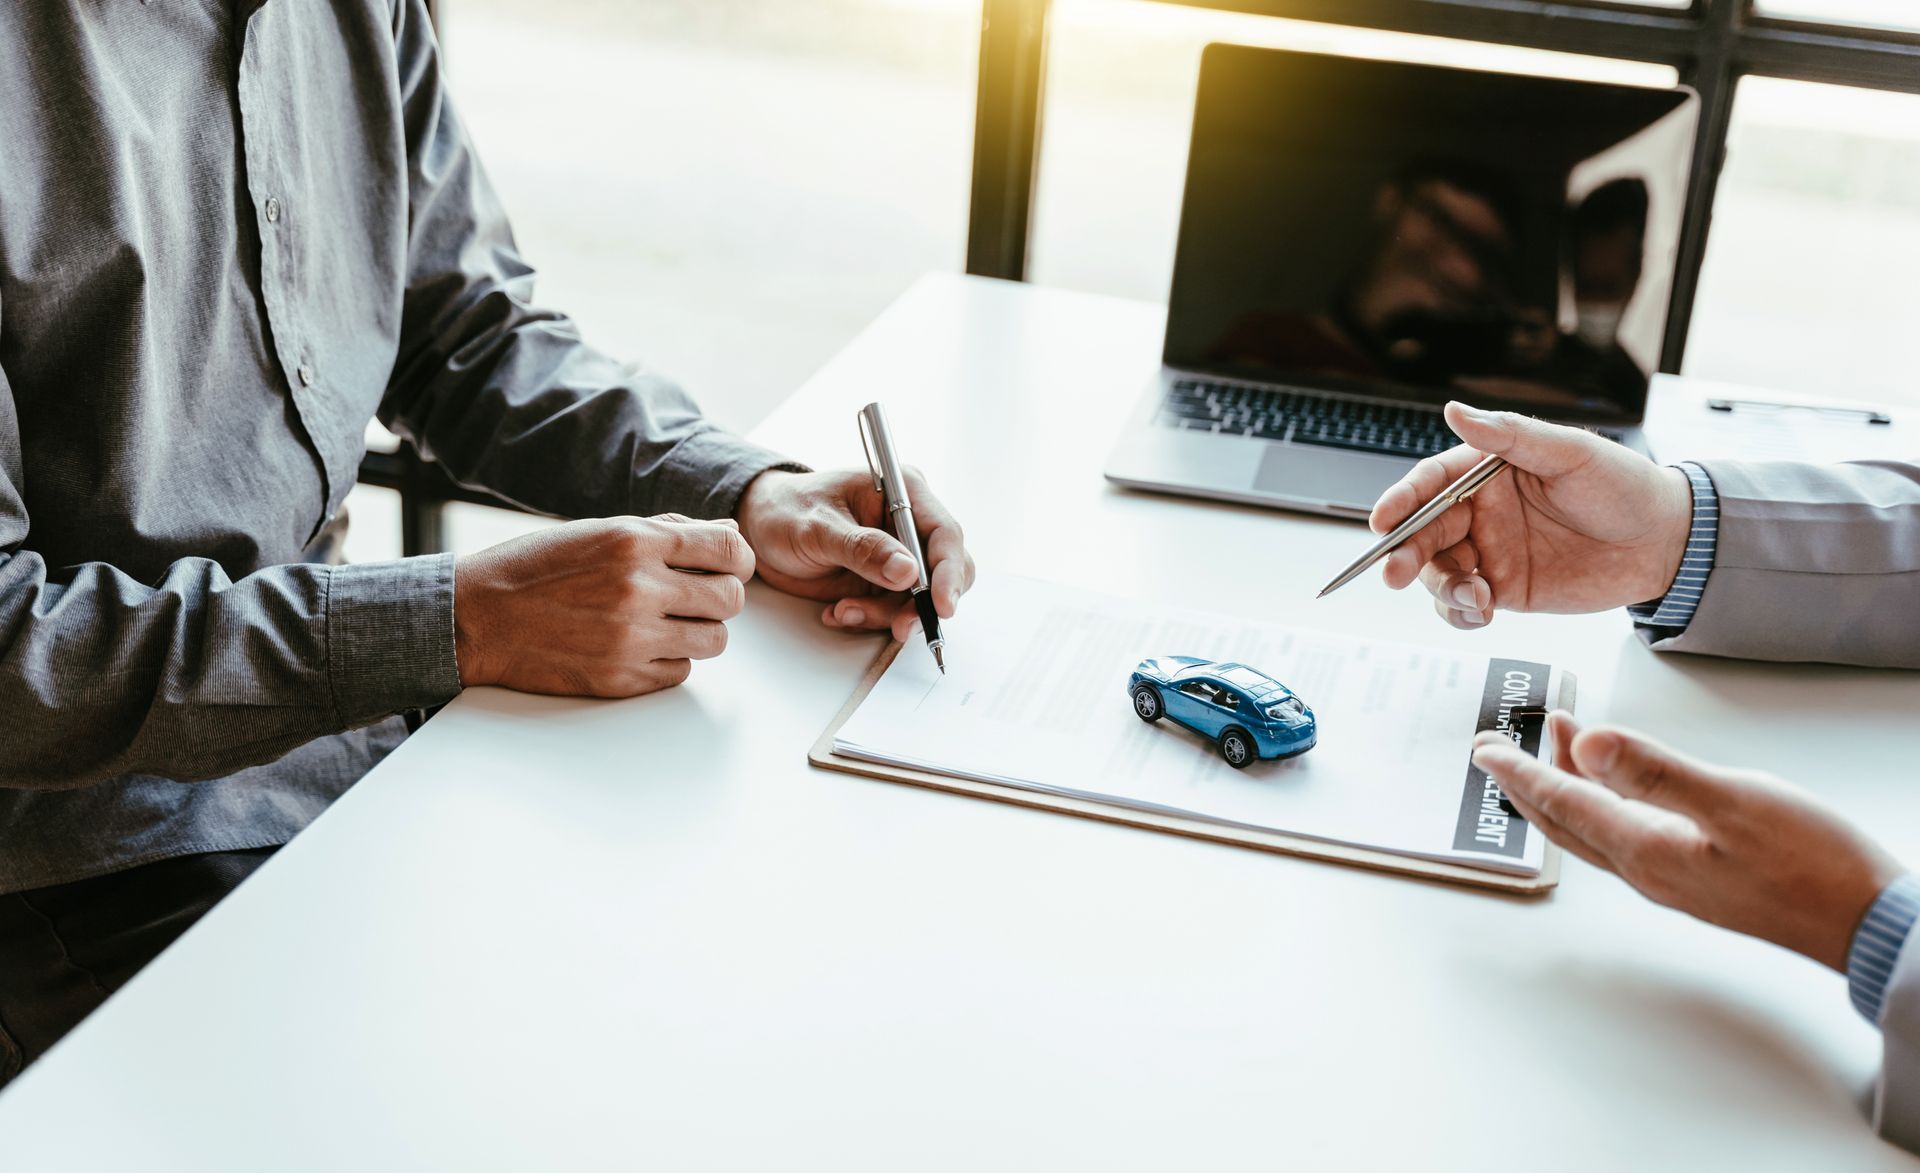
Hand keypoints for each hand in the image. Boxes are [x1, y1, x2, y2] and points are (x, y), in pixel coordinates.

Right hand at [453, 515, 752, 695]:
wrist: (478, 618)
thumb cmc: (538, 569)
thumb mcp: (600, 531)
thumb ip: (667, 531)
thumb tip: (726, 531)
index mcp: (634, 542)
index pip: (729, 548)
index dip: (737, 558)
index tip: (728, 565)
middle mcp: (638, 589)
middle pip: (731, 599)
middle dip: (722, 596)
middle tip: (698, 596)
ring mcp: (631, 638)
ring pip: (714, 640)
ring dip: (700, 630)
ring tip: (669, 621)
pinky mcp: (620, 679)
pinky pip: (680, 672)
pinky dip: (670, 660)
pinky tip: (640, 645)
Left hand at [735, 468, 974, 641]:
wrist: (759, 529)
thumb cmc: (785, 511)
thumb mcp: (818, 527)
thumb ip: (863, 549)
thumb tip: (908, 571)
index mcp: (903, 492)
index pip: (944, 534)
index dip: (949, 572)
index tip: (940, 605)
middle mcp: (908, 523)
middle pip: (944, 571)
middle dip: (921, 603)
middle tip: (898, 626)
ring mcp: (897, 555)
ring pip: (918, 599)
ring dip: (885, 615)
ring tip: (843, 611)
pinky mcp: (883, 581)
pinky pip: (893, 610)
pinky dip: (869, 618)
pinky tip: (838, 610)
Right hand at [1369, 402, 1693, 628]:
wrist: (1665, 542)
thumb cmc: (1624, 486)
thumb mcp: (1570, 453)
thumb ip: (1512, 436)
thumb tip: (1457, 411)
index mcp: (1487, 472)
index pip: (1430, 483)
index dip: (1401, 500)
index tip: (1382, 519)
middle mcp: (1480, 512)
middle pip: (1422, 531)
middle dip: (1403, 552)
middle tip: (1393, 571)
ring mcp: (1490, 552)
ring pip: (1437, 572)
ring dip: (1440, 587)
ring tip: (1472, 597)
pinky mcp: (1505, 589)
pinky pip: (1463, 603)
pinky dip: (1460, 612)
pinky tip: (1481, 611)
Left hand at [1473, 713, 1903, 971]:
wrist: (1869, 923)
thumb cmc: (1814, 866)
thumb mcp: (1732, 802)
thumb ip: (1655, 772)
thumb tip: (1588, 744)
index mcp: (1646, 849)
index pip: (1563, 803)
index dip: (1520, 772)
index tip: (1484, 750)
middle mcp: (1648, 869)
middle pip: (1567, 820)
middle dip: (1527, 782)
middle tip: (1494, 751)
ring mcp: (1673, 876)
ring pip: (1597, 827)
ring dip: (1567, 786)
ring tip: (1559, 741)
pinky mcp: (1700, 876)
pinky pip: (1628, 835)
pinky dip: (1607, 801)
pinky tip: (1623, 787)